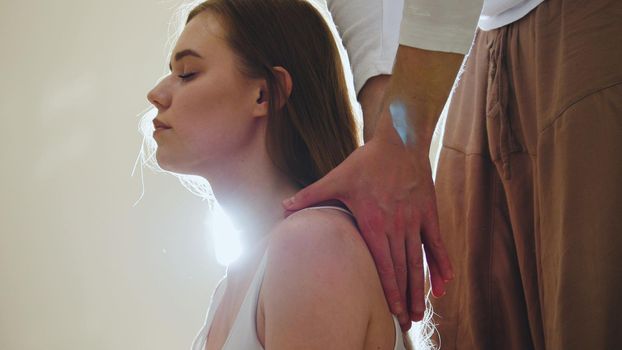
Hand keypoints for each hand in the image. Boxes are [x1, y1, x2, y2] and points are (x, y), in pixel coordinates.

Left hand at [282, 133, 452, 330]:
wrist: (400, 141)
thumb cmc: (366, 161)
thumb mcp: (336, 177)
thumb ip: (311, 195)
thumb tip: (283, 208)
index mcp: (373, 221)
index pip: (382, 264)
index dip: (388, 289)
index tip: (391, 311)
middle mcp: (396, 225)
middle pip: (402, 269)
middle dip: (404, 298)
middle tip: (406, 322)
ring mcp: (414, 220)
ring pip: (418, 261)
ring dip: (420, 289)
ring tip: (421, 312)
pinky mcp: (429, 213)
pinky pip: (436, 243)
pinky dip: (441, 264)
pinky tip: (444, 284)